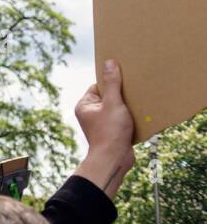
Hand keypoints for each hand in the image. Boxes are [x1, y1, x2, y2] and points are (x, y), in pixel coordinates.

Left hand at [74, 59, 135, 199]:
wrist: (114, 160)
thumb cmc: (110, 132)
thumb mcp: (113, 103)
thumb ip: (113, 83)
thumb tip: (109, 62)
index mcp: (85, 105)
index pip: (99, 86)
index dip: (111, 82)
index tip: (124, 79)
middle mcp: (90, 113)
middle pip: (109, 97)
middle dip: (122, 95)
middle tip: (133, 93)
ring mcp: (100, 123)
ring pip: (117, 108)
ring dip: (128, 107)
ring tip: (137, 106)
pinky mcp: (112, 132)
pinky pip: (122, 119)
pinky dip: (130, 117)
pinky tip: (139, 117)